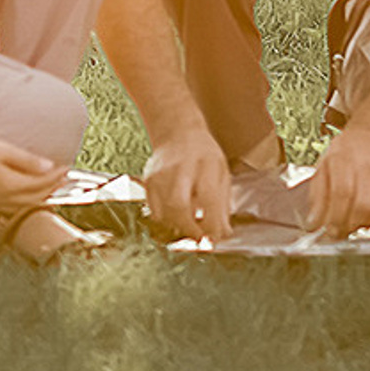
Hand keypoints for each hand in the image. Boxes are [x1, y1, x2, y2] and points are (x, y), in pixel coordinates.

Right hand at [0, 131, 64, 210]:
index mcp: (10, 185)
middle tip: (61, 181)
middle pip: (34, 199)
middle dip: (50, 190)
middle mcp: (2, 199)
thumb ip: (25, 160)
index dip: (56, 177)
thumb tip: (49, 167)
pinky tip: (16, 196)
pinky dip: (18, 202)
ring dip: (36, 199)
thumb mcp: (0, 149)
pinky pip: (5, 207)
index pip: (41, 184)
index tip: (66, 168)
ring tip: (44, 190)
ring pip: (20, 206)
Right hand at [143, 126, 233, 240]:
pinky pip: (154, 209)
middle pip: (179, 206)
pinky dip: (166, 218)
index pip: (208, 199)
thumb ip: (222, 205)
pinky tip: (177, 214)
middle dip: (190, 229)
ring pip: (165, 211)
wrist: (177, 131)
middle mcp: (179, 167)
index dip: (212, 224)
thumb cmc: (203, 155)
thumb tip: (222, 234)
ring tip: (191, 224)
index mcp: (204, 165)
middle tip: (200, 238)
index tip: (216, 238)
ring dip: (179, 226)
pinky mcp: (147, 179)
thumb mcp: (222, 174)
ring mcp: (159, 173)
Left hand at [306, 125, 369, 235]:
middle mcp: (367, 167)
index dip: (337, 216)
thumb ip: (318, 196)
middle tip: (342, 234)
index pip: (343, 192)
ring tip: (355, 228)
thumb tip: (313, 223)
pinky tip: (369, 222)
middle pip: (363, 205)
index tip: (331, 231)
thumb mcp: (323, 167)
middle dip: (351, 225)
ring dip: (366, 227)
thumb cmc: (344, 154)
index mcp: (343, 159)